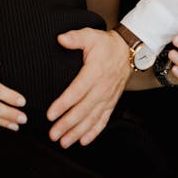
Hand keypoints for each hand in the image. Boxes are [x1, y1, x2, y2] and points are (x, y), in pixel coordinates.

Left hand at [46, 28, 129, 148]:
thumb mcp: (90, 35)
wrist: (126, 51)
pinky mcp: (111, 102)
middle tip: (53, 134)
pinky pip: (103, 120)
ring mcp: (108, 97)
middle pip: (83, 110)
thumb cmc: (106, 44)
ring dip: (78, 132)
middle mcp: (102, 88)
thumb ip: (75, 38)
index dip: (63, 104)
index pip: (77, 91)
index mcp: (95, 72)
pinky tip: (83, 140)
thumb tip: (61, 39)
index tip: (51, 114)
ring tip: (64, 141)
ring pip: (92, 118)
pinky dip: (94, 132)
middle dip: (67, 124)